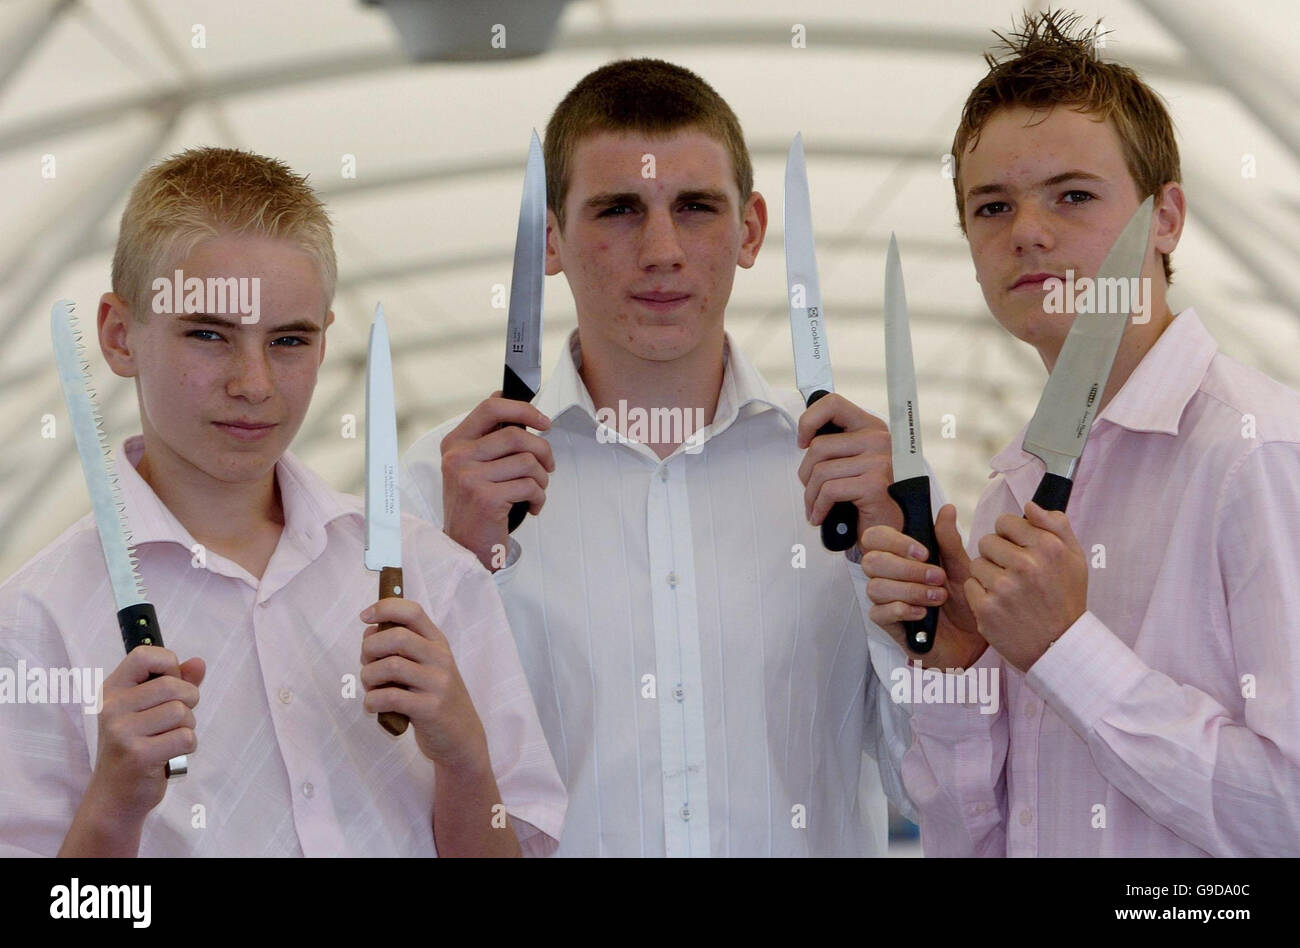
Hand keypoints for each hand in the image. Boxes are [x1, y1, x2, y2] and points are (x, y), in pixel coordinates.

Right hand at [88, 648, 203, 819]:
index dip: (169, 665)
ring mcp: (122, 731)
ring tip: (168, 738)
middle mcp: (112, 707)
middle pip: (173, 685)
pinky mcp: (137, 755)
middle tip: (175, 719)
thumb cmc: (136, 746)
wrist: (115, 796)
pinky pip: (185, 737)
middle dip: (188, 701)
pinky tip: (169, 754)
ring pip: (182, 712)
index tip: (170, 683)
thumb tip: (198, 663)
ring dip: (187, 726)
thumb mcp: (150, 709)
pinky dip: (187, 746)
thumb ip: (176, 682)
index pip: (144, 655)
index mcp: (113, 690)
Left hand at [359, 598, 489, 772]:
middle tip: (366, 663)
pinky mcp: (430, 709)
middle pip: (396, 637)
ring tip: (371, 688)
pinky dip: (372, 701)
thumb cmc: (434, 697)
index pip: (412, 612)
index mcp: (438, 642)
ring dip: (368, 677)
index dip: (384, 608)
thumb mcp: (428, 665)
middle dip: (369, 648)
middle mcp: (440, 658)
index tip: (365, 617)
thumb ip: (403, 648)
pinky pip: (390, 697)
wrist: (461, 736)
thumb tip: (370, 632)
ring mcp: (437, 683)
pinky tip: (373, 706)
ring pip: (389, 666)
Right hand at [440, 392, 554, 569]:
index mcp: (455, 443)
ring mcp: (469, 477)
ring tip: (536, 491)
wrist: (465, 548)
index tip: (544, 422)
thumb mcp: (475, 468)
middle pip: (516, 434)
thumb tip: (524, 416)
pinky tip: (531, 506)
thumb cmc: (476, 507)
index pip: (491, 407)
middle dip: (542, 450)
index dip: (523, 409)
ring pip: (527, 461)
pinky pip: (530, 486)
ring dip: (541, 479)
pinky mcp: (486, 498)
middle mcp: (458, 457)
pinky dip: (539, 498)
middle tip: (548, 465)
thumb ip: (492, 441)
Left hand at [796, 394, 901, 537]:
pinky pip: (829, 491)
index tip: (802, 442)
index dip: (809, 420)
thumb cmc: (866, 499)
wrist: (889, 534)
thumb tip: (805, 436)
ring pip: (821, 471)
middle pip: (819, 446)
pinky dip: (818, 507)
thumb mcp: (852, 464)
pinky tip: (820, 516)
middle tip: (810, 490)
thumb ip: (836, 446)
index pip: (833, 403)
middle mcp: (880, 440)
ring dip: (810, 495)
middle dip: (805, 473)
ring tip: (814, 507)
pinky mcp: (875, 484)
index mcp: (872, 427)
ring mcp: (880, 461)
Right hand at [861, 504, 986, 668]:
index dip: (894, 541)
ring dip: (910, 590)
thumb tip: (946, 509)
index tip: (923, 552)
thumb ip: (948, 541)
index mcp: (900, 556)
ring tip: (938, 597)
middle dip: (906, 568)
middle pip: (871, 561)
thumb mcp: (961, 567)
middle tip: (937, 577)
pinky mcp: (887, 624)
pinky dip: (902, 610)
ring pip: (875, 587)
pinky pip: (878, 613)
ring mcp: (885, 599)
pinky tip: (922, 613)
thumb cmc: (962, 601)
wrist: (972, 638)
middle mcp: (888, 575)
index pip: (875, 537)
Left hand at [966, 501, 1088, 672]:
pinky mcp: (986, 608)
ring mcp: (1004, 587)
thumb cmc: (1066, 600)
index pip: (1006, 522)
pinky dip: (980, 595)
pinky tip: (1000, 605)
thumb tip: (1030, 504)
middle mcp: (1026, 565)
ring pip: (976, 563)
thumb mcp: (1074, 558)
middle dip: (997, 555)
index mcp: (1048, 547)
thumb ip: (1055, 525)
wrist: (1060, 646)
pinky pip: (970, 586)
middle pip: (987, 541)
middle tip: (1014, 574)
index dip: (1009, 535)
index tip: (1018, 549)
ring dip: (987, 575)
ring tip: (1008, 591)